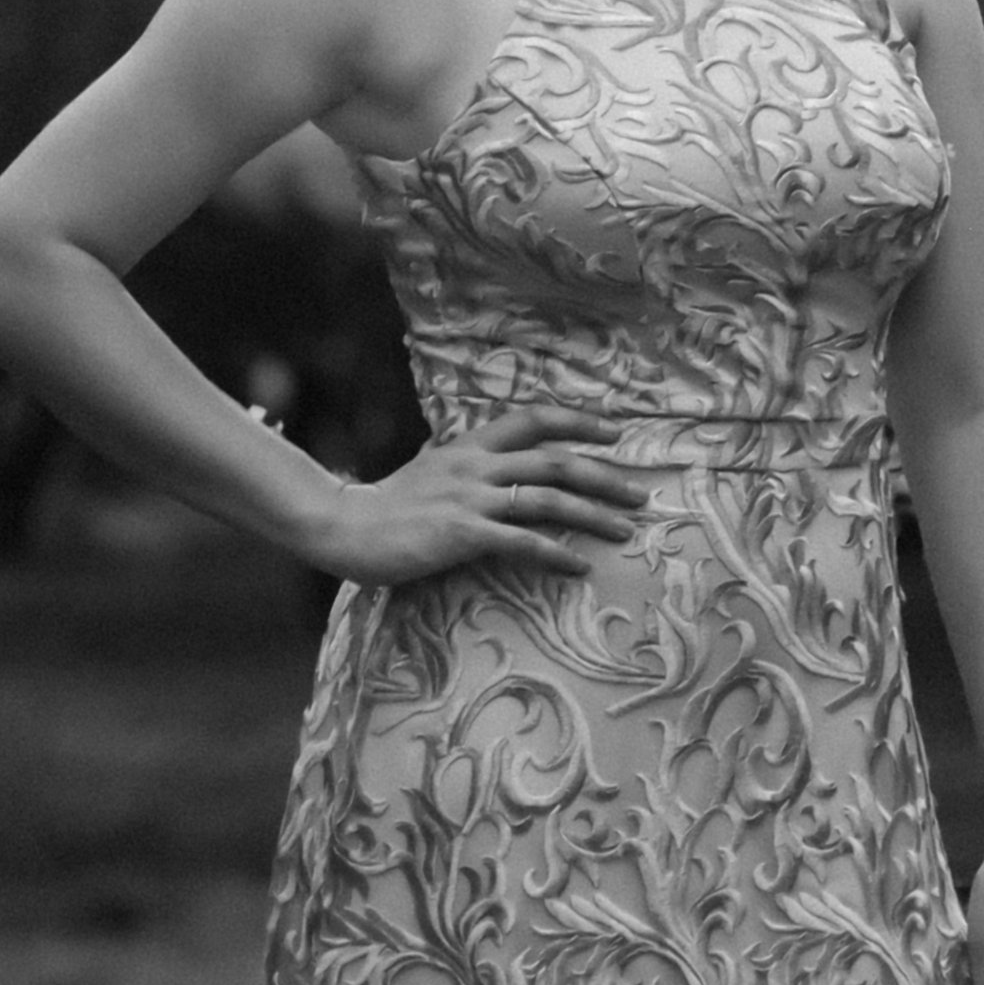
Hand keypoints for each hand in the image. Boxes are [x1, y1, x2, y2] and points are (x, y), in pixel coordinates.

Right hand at [305, 406, 646, 584]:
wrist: (343, 526)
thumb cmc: (388, 505)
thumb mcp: (431, 468)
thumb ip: (465, 462)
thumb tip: (494, 459)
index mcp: (470, 445)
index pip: (534, 419)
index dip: (579, 421)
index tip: (616, 430)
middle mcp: (476, 465)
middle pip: (555, 461)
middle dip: (604, 477)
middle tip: (640, 493)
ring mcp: (469, 498)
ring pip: (547, 499)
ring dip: (593, 515)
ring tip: (626, 531)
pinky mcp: (461, 533)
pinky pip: (520, 540)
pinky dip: (555, 552)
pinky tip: (579, 565)